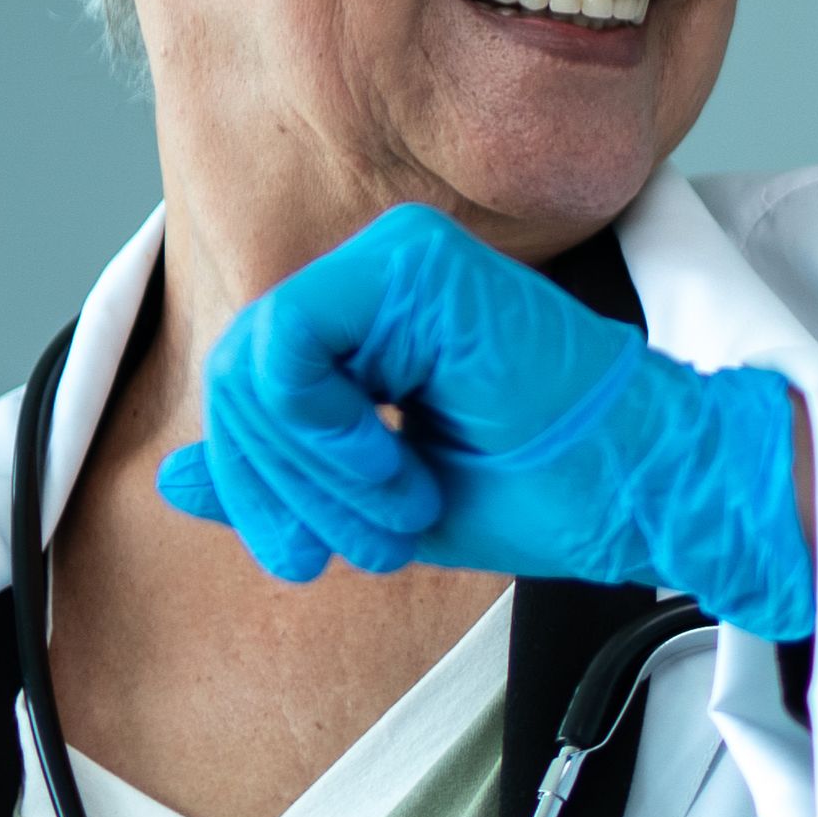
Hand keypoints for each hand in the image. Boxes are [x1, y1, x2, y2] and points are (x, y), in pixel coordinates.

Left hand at [158, 203, 817, 634]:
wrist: (644, 486)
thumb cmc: (548, 491)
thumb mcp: (378, 503)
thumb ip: (281, 483)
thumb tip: (173, 477)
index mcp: (371, 319)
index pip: (250, 390)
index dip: (258, 487)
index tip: (311, 558)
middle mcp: (377, 274)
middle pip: (238, 377)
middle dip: (277, 487)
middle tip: (353, 546)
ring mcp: (394, 258)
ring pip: (254, 363)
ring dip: (311, 470)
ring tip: (397, 507)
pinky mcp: (413, 261)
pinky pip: (290, 338)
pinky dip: (320, 424)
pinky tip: (390, 458)